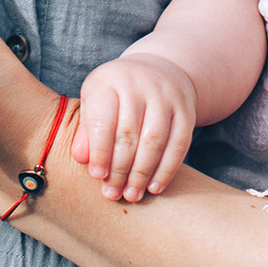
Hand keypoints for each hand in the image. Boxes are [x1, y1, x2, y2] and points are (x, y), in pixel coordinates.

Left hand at [75, 52, 198, 201]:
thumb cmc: (117, 93)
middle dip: (120, 169)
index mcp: (108, 80)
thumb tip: (81, 159)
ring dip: (142, 173)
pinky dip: (166, 170)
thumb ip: (86, 129)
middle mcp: (138, 84)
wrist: (158, 71)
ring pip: (154, 141)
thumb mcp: (96, 100)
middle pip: (128, 133)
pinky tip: (154, 187)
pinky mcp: (186, 110)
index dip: (99, 151)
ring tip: (132, 195)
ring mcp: (165, 96)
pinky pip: (179, 144)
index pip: (102, 120)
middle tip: (112, 193)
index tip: (97, 177)